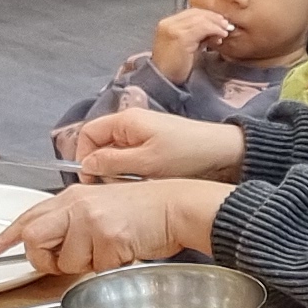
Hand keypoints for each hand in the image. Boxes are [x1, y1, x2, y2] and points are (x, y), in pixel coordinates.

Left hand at [0, 179, 217, 276]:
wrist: (175, 207)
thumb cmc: (142, 212)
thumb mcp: (100, 209)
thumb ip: (73, 223)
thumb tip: (54, 250)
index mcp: (71, 196)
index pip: (29, 216)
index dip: (5, 237)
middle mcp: (76, 204)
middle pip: (35, 239)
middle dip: (45, 259)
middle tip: (66, 262)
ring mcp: (90, 219)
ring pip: (67, 261)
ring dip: (87, 265)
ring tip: (110, 248)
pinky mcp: (107, 235)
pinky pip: (96, 268)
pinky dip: (110, 267)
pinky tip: (124, 250)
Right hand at [60, 105, 247, 181]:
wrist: (224, 154)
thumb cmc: (187, 154)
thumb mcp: (146, 162)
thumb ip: (112, 162)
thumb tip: (87, 165)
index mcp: (126, 121)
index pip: (88, 134)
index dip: (83, 156)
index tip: (91, 179)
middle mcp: (131, 124)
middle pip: (100, 145)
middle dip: (102, 167)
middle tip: (115, 186)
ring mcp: (143, 135)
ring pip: (116, 155)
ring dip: (119, 172)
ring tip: (133, 186)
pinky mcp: (154, 147)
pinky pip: (132, 160)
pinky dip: (132, 173)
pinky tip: (144, 184)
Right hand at [150, 6, 236, 83]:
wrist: (163, 80)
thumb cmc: (174, 67)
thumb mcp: (186, 46)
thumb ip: (197, 36)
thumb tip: (216, 29)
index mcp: (167, 24)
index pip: (190, 13)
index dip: (207, 15)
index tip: (220, 21)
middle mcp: (169, 23)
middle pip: (195, 14)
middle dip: (213, 18)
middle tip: (225, 24)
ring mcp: (174, 29)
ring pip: (200, 20)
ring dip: (216, 24)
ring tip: (225, 31)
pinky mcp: (181, 37)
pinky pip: (202, 28)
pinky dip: (214, 30)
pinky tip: (221, 36)